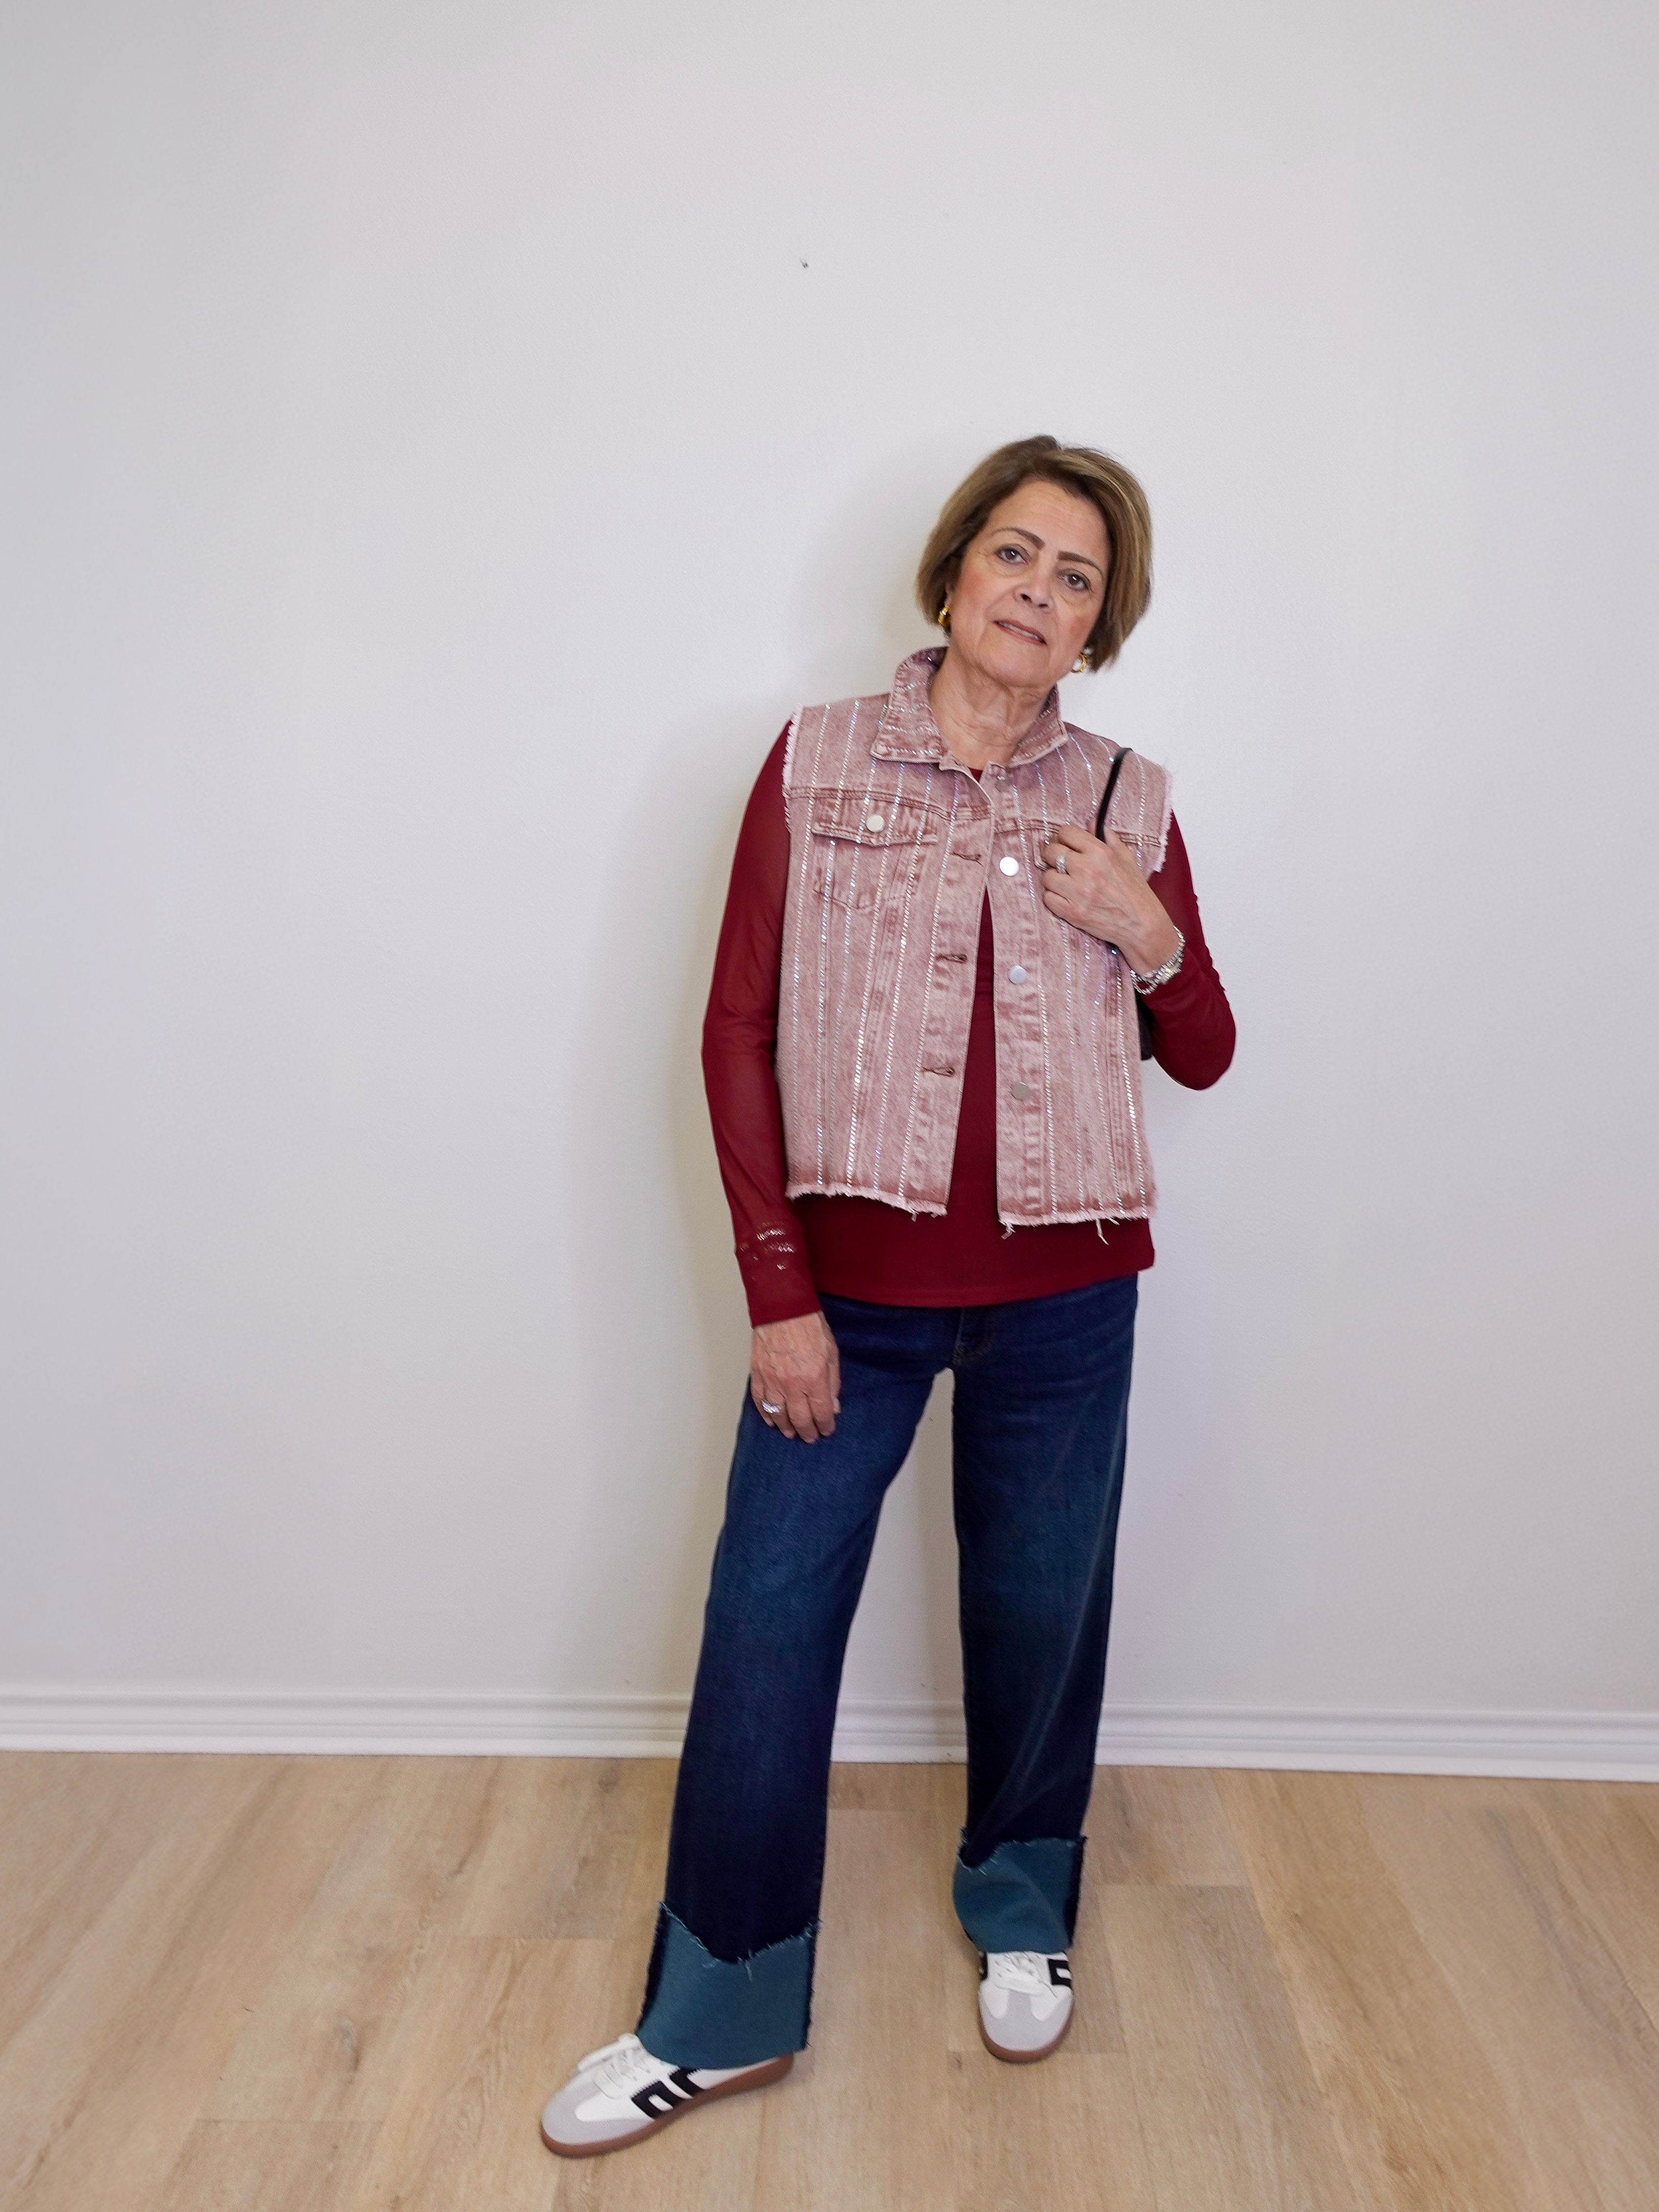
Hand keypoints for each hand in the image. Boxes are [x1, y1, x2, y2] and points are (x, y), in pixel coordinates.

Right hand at [751, 1310, 840, 1441]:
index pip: (821, 1412)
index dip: (825, 1425)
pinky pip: (760, 1401)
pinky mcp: (757, 1374)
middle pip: (800, 1419)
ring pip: (778, 1414)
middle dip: (807, 1432)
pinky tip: (772, 1421)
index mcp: (814, 1377)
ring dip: (786, 1427)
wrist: (783, 1307)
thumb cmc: (809, 1325)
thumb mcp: (831, 1352)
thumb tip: (833, 1406)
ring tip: (791, 1433)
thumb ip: (833, 1382)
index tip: (827, 1430)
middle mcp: (792, 1383)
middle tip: (810, 1438)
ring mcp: (772, 1380)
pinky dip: (765, 1414)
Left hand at [1039, 824, 1179, 975]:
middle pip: (1050, 852)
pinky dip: (1054, 898)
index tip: (1066, 844)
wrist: (1140, 924)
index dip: (1063, 837)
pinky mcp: (1071, 912)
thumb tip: (1090, 822)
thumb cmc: (1135, 890)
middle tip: (1062, 864)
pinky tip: (1066, 898)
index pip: (1065, 832)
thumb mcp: (1126, 858)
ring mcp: (1077, 892)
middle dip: (1053, 856)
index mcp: (1100, 852)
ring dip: (1054, 879)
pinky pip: (1048, 898)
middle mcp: (1086, 869)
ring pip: (1047, 876)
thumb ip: (1108, 838)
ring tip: (1066, 883)